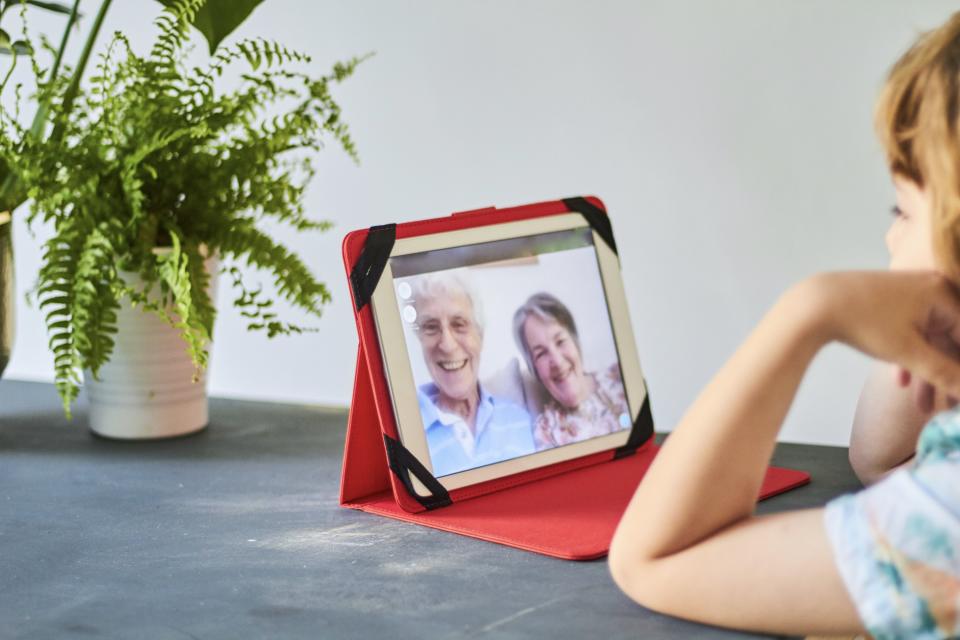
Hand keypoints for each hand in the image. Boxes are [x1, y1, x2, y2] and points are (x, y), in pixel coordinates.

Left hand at [800, 271, 959, 410]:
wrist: (812, 304)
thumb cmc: (862, 322)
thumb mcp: (907, 351)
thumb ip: (944, 373)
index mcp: (943, 293)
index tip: (956, 397)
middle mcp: (930, 288)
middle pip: (949, 339)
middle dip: (946, 376)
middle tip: (946, 407)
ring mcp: (909, 293)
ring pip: (927, 339)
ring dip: (926, 372)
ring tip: (922, 407)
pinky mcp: (890, 302)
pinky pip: (909, 332)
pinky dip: (907, 356)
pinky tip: (901, 383)